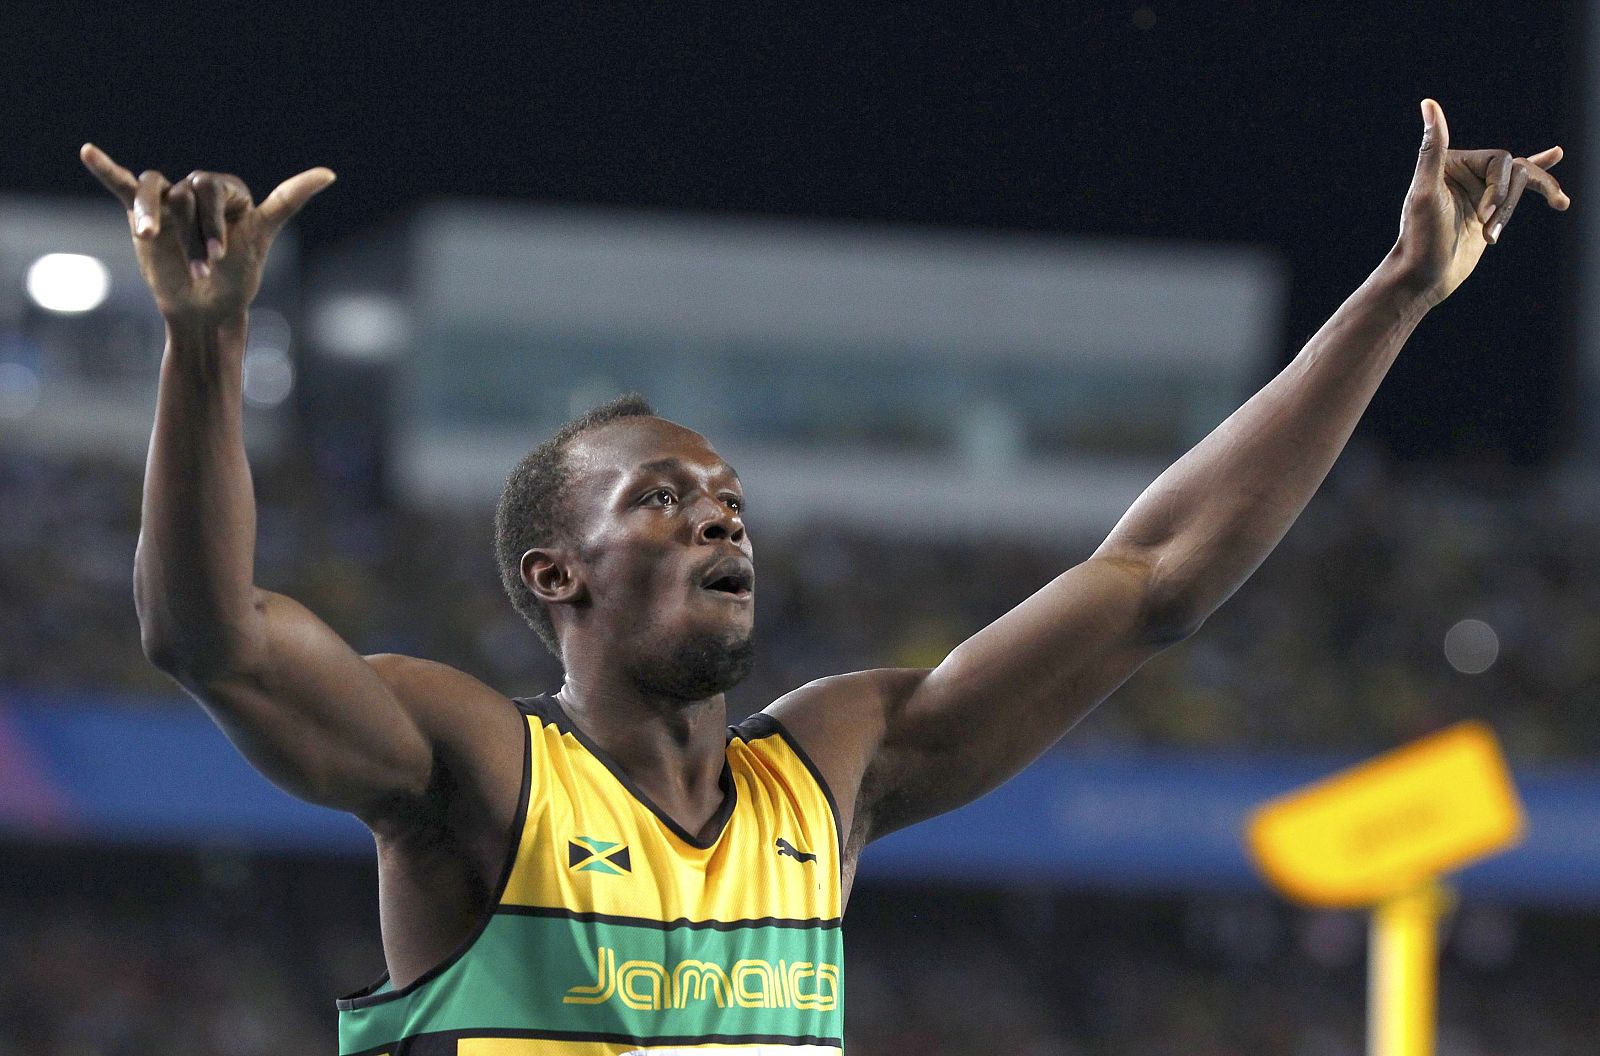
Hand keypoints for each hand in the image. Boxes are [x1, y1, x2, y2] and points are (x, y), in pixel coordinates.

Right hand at [80, 144, 334, 324]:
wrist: (206, 310)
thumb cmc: (237, 276)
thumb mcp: (264, 234)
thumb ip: (288, 199)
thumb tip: (331, 172)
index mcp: (227, 191)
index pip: (213, 188)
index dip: (214, 222)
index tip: (221, 256)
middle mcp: (196, 191)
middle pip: (185, 193)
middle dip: (193, 232)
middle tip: (204, 266)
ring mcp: (168, 202)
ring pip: (154, 192)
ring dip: (152, 217)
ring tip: (149, 237)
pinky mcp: (142, 216)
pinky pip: (124, 185)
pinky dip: (106, 168)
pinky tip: (89, 152)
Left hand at [1394, 99, 1568, 306]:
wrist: (1422, 278)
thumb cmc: (1421, 237)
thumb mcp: (1425, 191)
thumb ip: (1432, 148)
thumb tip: (1428, 103)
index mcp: (1450, 161)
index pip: (1500, 160)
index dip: (1500, 188)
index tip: (1485, 215)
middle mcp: (1465, 172)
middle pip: (1515, 172)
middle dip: (1507, 203)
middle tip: (1489, 231)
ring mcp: (1478, 191)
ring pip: (1521, 186)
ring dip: (1512, 213)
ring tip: (1505, 230)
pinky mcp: (1489, 211)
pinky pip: (1520, 191)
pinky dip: (1542, 182)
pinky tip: (1557, 162)